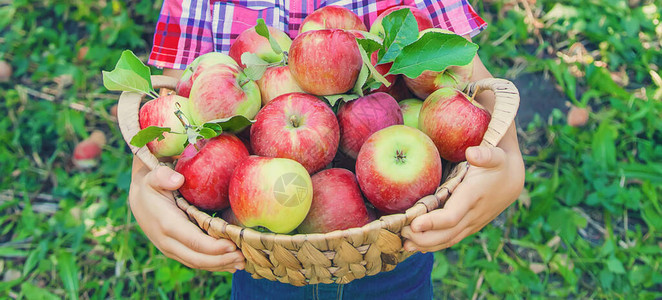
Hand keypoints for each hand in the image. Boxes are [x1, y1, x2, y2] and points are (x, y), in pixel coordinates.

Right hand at [128, 156, 244, 271]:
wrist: (139, 199)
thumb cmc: (151, 186)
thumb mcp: (153, 176)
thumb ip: (163, 176)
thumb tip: (177, 179)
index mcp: (166, 224)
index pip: (193, 241)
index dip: (213, 247)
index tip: (233, 245)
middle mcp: (167, 242)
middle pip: (197, 258)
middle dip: (221, 260)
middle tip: (243, 257)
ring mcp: (171, 249)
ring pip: (197, 263)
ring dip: (220, 265)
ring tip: (241, 263)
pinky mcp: (176, 251)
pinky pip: (196, 261)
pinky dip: (214, 265)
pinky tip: (230, 265)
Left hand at [401, 144, 524, 251]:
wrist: (514, 179)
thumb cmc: (500, 162)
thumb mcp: (496, 154)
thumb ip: (485, 154)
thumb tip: (472, 153)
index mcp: (473, 196)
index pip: (452, 216)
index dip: (432, 223)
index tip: (413, 224)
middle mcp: (473, 215)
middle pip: (446, 234)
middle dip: (423, 238)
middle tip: (400, 235)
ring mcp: (472, 223)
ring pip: (448, 240)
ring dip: (426, 245)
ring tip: (404, 245)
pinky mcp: (469, 226)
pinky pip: (451, 238)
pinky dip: (434, 244)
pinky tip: (417, 246)